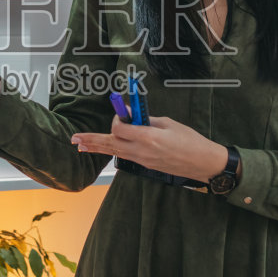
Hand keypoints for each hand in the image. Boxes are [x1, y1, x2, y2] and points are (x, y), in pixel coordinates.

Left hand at [70, 116, 229, 181]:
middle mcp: (141, 152)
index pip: (119, 129)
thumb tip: (131, 114)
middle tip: (75, 139)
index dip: (117, 118)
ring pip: (114, 153)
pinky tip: (103, 149)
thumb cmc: (190, 141)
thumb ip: (147, 119)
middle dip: (92, 140)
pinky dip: (112, 151)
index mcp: (148, 138)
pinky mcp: (145, 165)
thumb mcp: (169, 123)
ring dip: (97, 147)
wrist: (202, 163)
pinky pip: (124, 156)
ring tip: (81, 145)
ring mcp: (142, 161)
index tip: (122, 111)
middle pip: (110, 144)